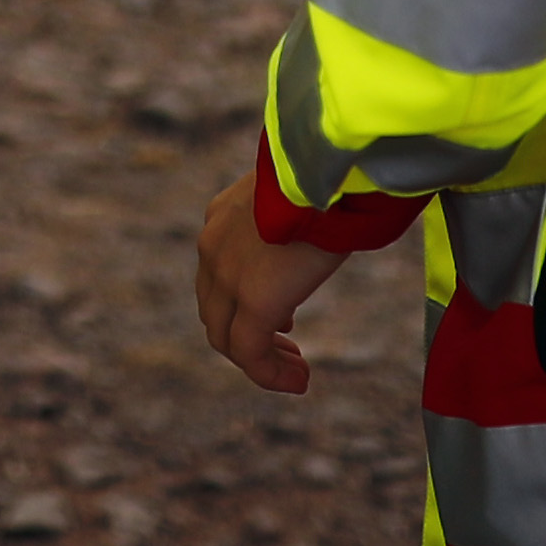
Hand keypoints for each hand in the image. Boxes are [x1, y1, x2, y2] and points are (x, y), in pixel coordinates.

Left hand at [192, 167, 349, 394]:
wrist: (329, 164)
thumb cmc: (331, 170)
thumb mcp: (302, 192)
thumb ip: (298, 216)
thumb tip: (326, 225)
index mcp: (223, 216)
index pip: (218, 275)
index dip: (244, 304)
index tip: (284, 320)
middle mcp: (213, 246)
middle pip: (215, 310)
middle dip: (248, 335)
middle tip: (289, 346)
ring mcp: (227, 276)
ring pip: (226, 337)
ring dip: (260, 359)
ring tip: (296, 371)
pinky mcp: (252, 301)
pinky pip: (250, 355)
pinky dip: (270, 374)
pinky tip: (298, 382)